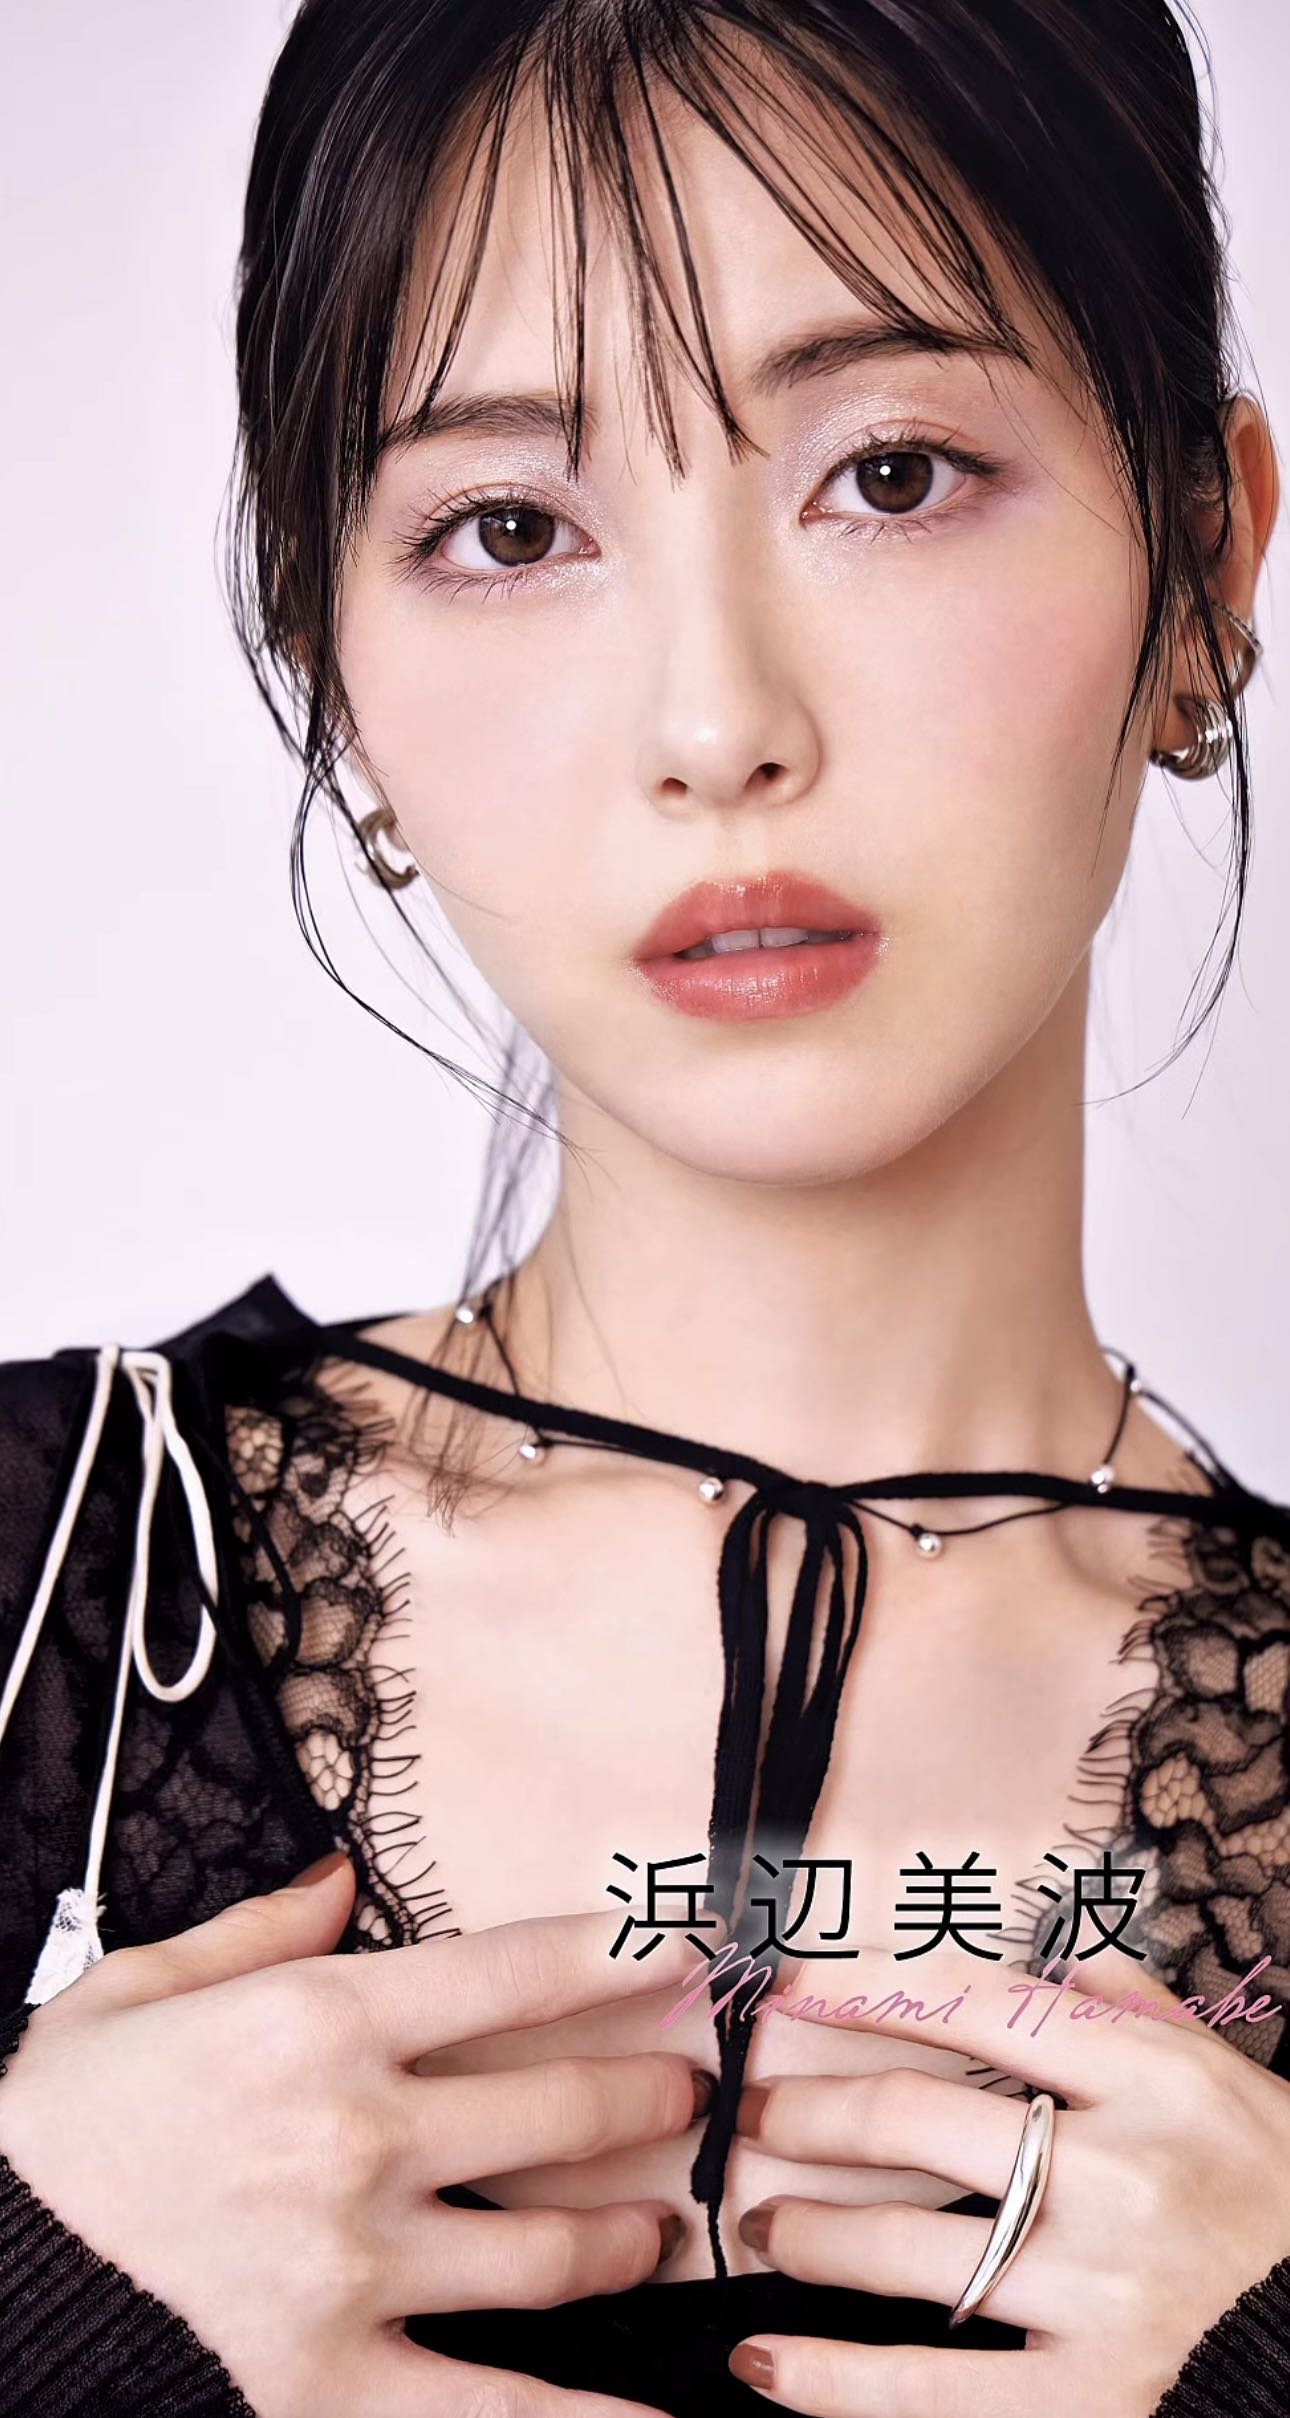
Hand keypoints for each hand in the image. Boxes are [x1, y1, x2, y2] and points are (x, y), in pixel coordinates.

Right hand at [0, 1851, 720, 2417]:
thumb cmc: (62, 2128)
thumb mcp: (136, 1989)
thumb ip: (256, 1929)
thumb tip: (344, 1879)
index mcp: (316, 2021)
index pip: (513, 1970)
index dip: (619, 1950)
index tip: (690, 1938)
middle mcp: (358, 2134)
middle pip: (563, 2107)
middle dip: (653, 2089)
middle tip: (693, 2083)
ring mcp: (356, 2264)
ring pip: (553, 2250)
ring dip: (630, 2231)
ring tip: (659, 2222)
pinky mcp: (335, 2377)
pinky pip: (489, 2408)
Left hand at [721, 1938, 1289, 2414]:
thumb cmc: (1280, 2200)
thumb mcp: (1228, 2082)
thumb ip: (1137, 2011)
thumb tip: (1057, 1953)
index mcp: (1150, 2081)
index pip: (977, 2009)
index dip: (866, 1992)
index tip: (788, 1989)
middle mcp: (1117, 2176)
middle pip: (916, 2122)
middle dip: (808, 2113)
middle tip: (748, 2114)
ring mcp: (1100, 2292)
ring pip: (910, 2252)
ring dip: (809, 2235)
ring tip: (762, 2229)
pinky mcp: (1091, 2400)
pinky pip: (934, 2394)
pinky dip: (836, 2382)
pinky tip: (764, 2364)